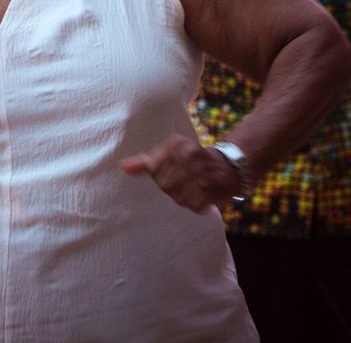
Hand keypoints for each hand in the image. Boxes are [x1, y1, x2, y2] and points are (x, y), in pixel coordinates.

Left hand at [120, 134, 239, 211]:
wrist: (227, 166)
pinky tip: (198, 196)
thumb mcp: (169, 151)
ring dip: (181, 197)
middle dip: (169, 187)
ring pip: (178, 197)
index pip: (154, 168)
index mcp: (178, 145)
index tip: (166, 173)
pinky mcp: (214, 189)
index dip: (158, 176)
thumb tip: (123, 167)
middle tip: (179, 183)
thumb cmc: (190, 158)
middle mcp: (191, 157)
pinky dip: (194, 205)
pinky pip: (194, 205)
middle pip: (165, 185)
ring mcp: (203, 173)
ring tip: (188, 189)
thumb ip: (145, 161)